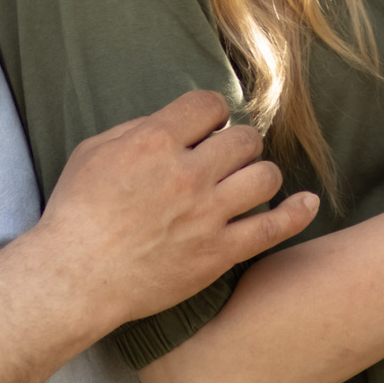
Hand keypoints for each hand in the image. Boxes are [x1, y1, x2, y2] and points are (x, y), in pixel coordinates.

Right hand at [31, 90, 320, 328]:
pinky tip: (308, 202)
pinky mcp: (218, 253)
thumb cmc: (76, 212)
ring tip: (244, 182)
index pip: (209, 104)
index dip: (210, 113)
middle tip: (223, 159)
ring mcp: (207, 215)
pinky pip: (273, 228)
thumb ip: (139, 129)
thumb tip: (176, 121)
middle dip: (237, 143)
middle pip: (244, 139)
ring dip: (258, 173)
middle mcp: (187, 174)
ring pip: (264, 176)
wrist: (75, 278)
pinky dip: (297, 212)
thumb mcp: (95, 151)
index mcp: (155, 142)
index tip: (205, 127)